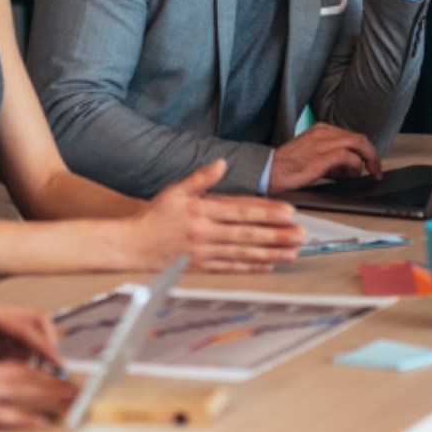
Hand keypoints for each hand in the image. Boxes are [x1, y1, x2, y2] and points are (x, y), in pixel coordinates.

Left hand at [0, 294, 63, 367]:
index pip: (25, 326)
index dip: (43, 346)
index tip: (56, 364)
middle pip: (34, 322)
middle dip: (44, 344)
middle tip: (48, 368)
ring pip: (23, 334)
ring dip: (26, 353)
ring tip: (16, 372)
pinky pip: (9, 341)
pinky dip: (11, 355)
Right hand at [0, 359, 75, 430]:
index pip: (18, 367)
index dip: (46, 374)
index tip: (68, 382)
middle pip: (27, 376)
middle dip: (58, 384)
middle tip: (85, 391)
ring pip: (21, 390)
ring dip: (50, 397)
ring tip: (75, 403)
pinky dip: (23, 418)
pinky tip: (40, 423)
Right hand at [133, 159, 305, 272]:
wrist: (132, 246)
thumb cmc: (154, 217)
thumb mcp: (175, 191)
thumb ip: (201, 179)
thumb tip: (221, 163)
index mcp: (202, 211)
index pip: (241, 211)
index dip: (266, 212)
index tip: (288, 212)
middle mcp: (206, 233)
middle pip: (247, 234)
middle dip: (276, 234)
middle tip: (300, 234)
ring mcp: (205, 253)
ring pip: (244, 253)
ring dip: (271, 252)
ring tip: (292, 251)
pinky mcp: (202, 267)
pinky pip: (232, 268)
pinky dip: (252, 268)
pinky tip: (269, 264)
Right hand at [268, 123, 383, 191]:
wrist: (268, 172)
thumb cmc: (289, 168)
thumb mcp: (314, 158)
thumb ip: (334, 161)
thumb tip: (353, 169)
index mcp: (321, 130)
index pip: (352, 136)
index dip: (366, 151)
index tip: (371, 164)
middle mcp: (323, 132)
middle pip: (359, 138)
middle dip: (372, 155)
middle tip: (376, 170)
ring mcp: (322, 142)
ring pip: (358, 144)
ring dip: (367, 161)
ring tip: (366, 175)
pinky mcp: (321, 156)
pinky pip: (348, 157)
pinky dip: (355, 167)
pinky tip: (352, 176)